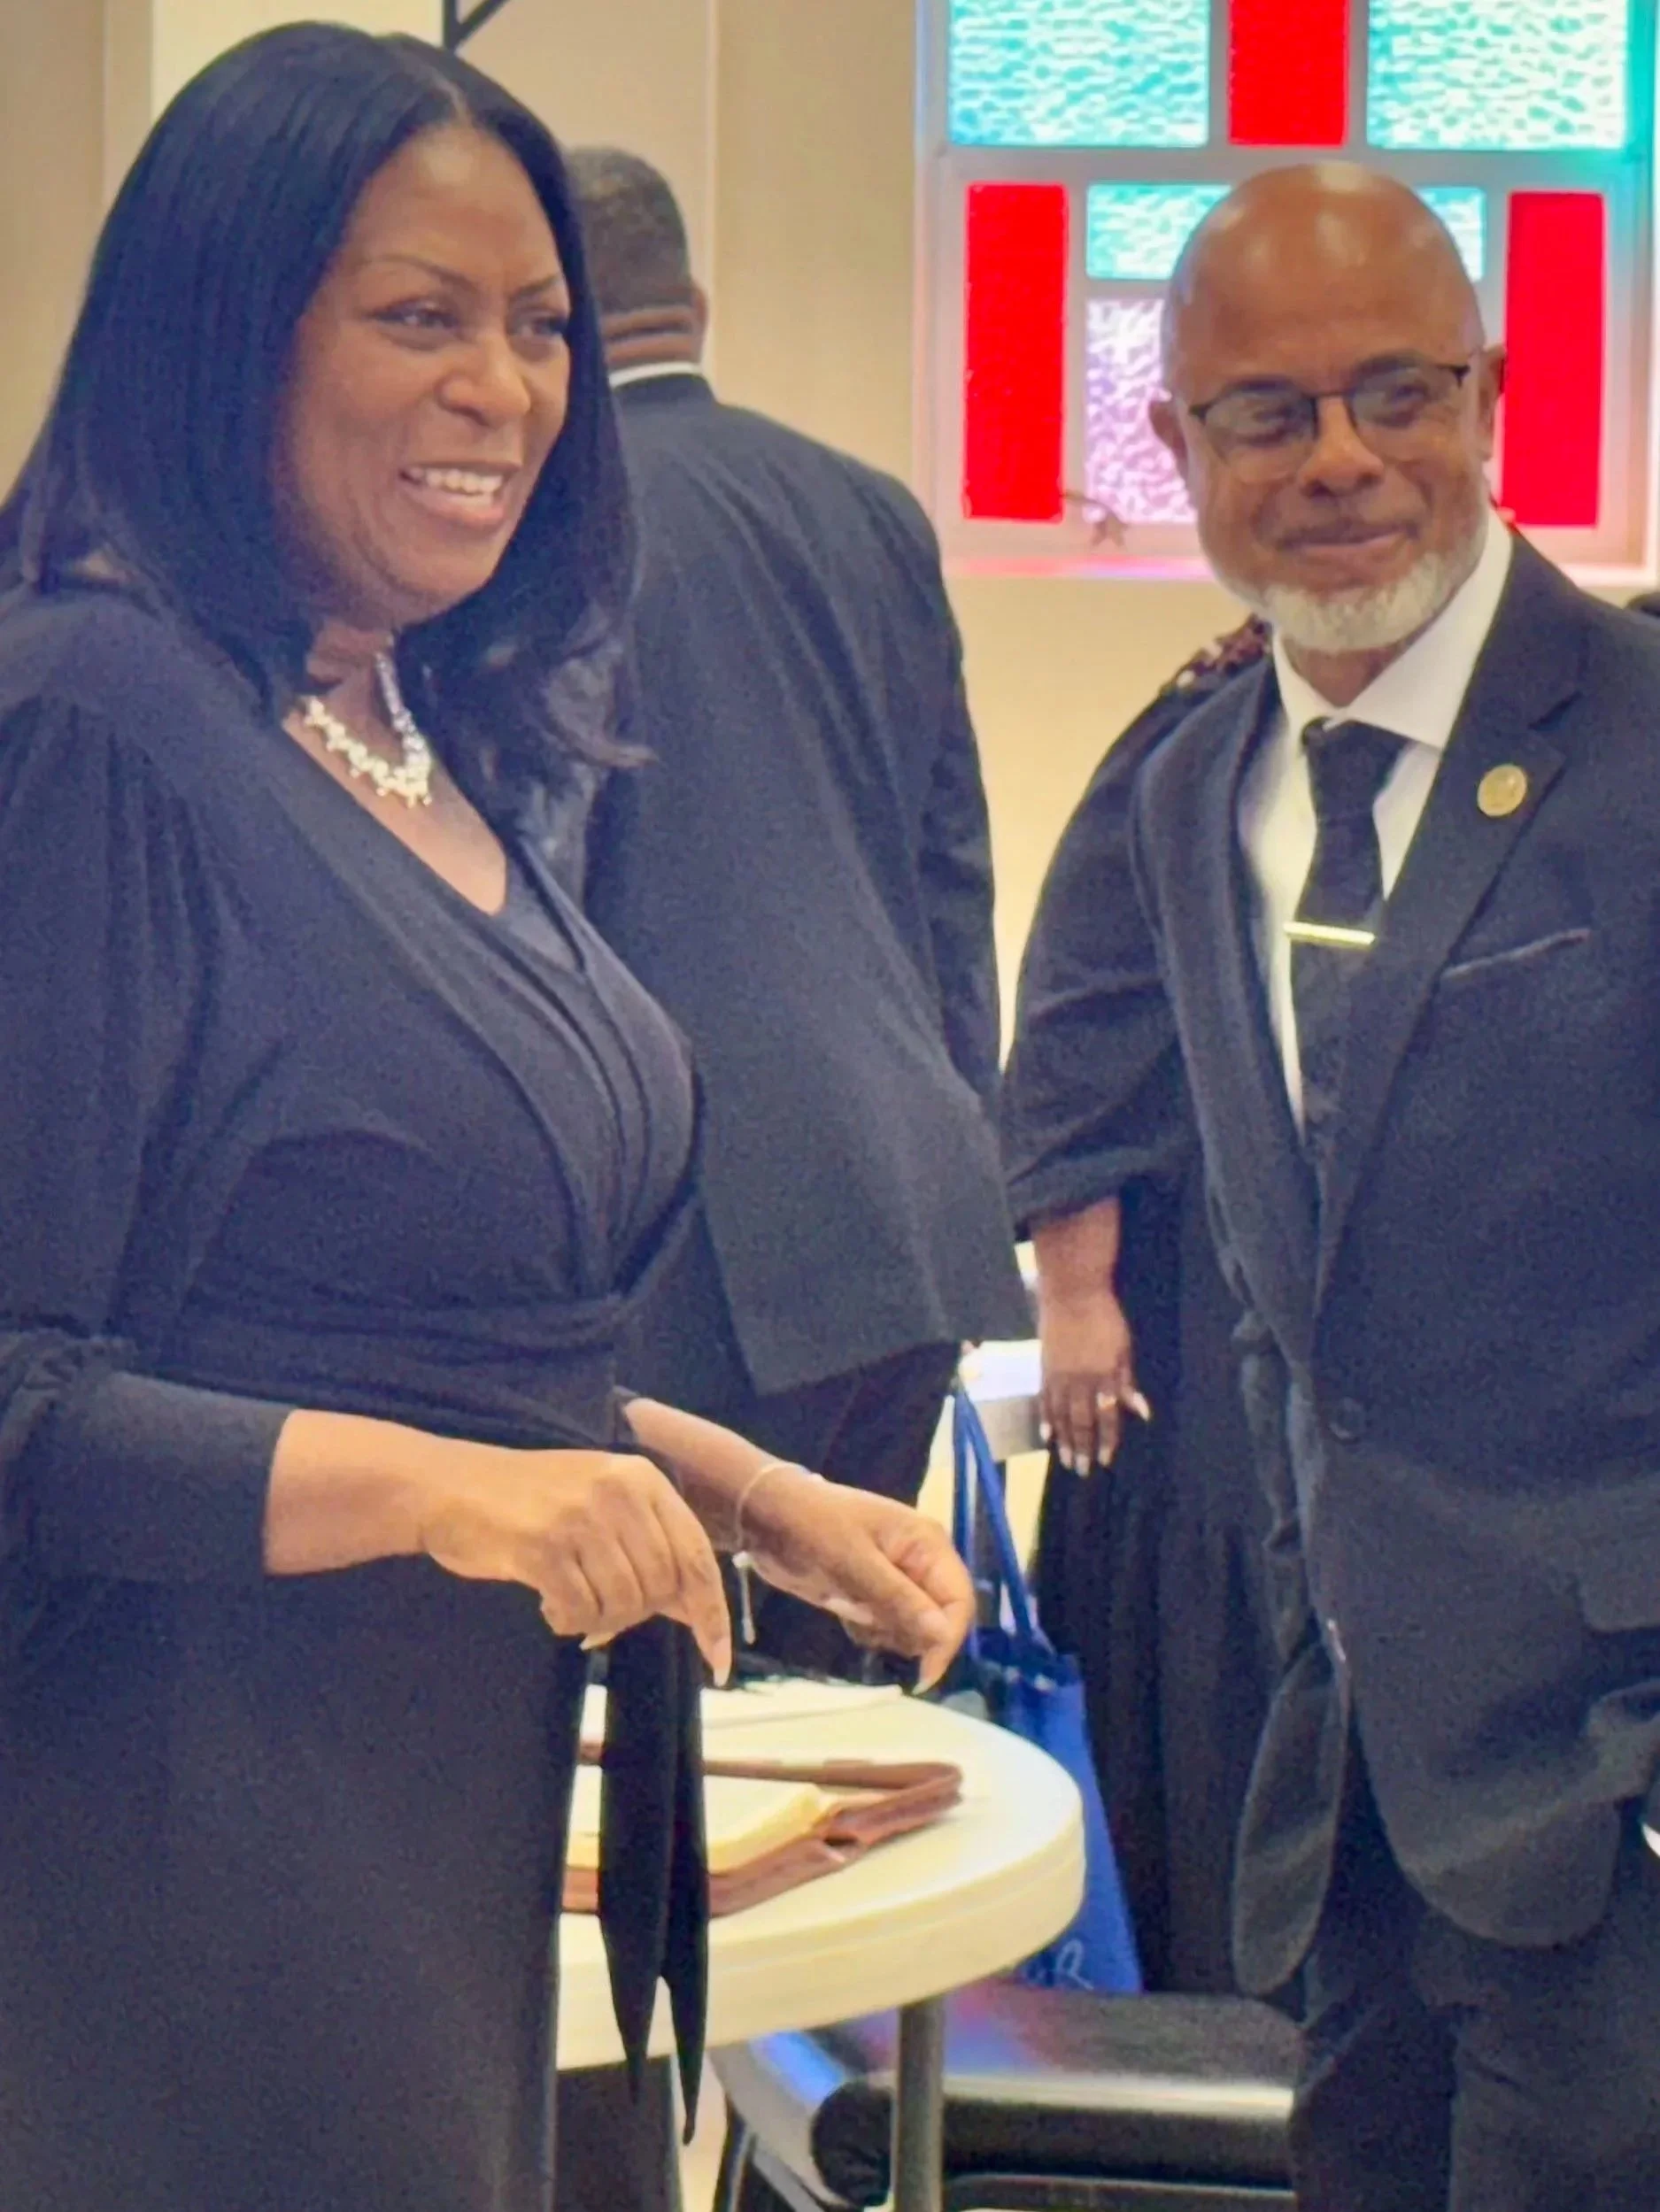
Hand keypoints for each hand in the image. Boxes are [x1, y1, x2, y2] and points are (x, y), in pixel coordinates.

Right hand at [414, 1445, 732, 1681]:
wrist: (450, 1487)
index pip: (697, 1557)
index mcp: (642, 1479)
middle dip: (632, 1615)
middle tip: (595, 1608)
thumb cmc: (530, 1503)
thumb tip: (696, 1610)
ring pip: (623, 1603)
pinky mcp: (544, 1546)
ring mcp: (582, 1517)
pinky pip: (580, 1611)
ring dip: (596, 1620)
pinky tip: (546, 1602)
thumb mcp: (601, 1508)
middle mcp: (619, 1491)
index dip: (711, 1614)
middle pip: (659, 1587)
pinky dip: (567, 1621)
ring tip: (566, 1599)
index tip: (718, 1661)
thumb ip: (649, 1549)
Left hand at [739, 1473, 973, 1691]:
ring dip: (884, 1632)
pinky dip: (868, 1629)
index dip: (947, 1640)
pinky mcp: (875, 1593)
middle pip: (940, 1620)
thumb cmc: (811, 1528)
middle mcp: (921, 1562)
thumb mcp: (852, 1563)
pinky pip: (889, 1628)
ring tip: (850, 1607)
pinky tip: (844, 1609)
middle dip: (907, 1633)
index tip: (923, 1675)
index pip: (959, 1602)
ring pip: (915, 1629)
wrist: (766, 1515)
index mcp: (927, 1543)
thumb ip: (899, 1600)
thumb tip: (944, 1635)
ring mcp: (899, 1579)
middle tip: (865, 1619)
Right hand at [1038, 1286, 1149, 1471]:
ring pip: (1060, 1415)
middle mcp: (1080, 1382)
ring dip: (1063, 1440)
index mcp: (1103, 1377)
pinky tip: (1045, 1435)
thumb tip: (1142, 1412)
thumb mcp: (1124, 1349)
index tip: (1105, 1460)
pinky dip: (1045, 1419)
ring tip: (1064, 1460)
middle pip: (1081, 1421)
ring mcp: (1058, 1377)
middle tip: (1081, 1471)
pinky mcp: (1044, 1369)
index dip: (1107, 1440)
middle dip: (1082, 1447)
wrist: (1072, 1293)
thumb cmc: (1106, 1318)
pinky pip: (1043, 1400)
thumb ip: (1128, 1382)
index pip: (1107, 1416)